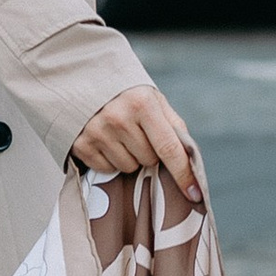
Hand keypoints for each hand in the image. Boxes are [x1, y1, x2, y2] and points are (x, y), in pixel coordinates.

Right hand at [73, 80, 199, 196]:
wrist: (81, 82)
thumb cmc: (127, 94)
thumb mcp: (153, 99)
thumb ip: (173, 126)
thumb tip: (190, 160)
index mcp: (142, 103)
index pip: (168, 148)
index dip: (183, 173)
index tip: (195, 194)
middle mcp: (118, 118)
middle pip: (149, 160)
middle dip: (149, 152)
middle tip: (138, 134)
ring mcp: (97, 133)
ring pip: (128, 168)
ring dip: (129, 157)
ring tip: (120, 136)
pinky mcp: (81, 146)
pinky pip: (107, 169)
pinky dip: (110, 160)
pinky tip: (105, 142)